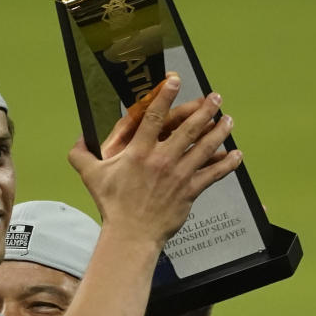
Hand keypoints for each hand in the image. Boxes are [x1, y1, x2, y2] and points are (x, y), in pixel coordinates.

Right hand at [70, 75, 242, 249]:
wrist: (131, 234)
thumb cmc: (112, 205)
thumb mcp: (91, 177)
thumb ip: (82, 155)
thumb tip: (78, 138)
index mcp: (139, 152)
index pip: (153, 117)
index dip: (165, 96)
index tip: (175, 80)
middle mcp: (162, 159)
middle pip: (188, 128)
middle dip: (205, 110)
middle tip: (216, 97)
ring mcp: (178, 175)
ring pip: (204, 148)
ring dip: (219, 131)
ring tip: (228, 120)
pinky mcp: (189, 191)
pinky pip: (213, 174)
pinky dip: (227, 164)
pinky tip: (236, 155)